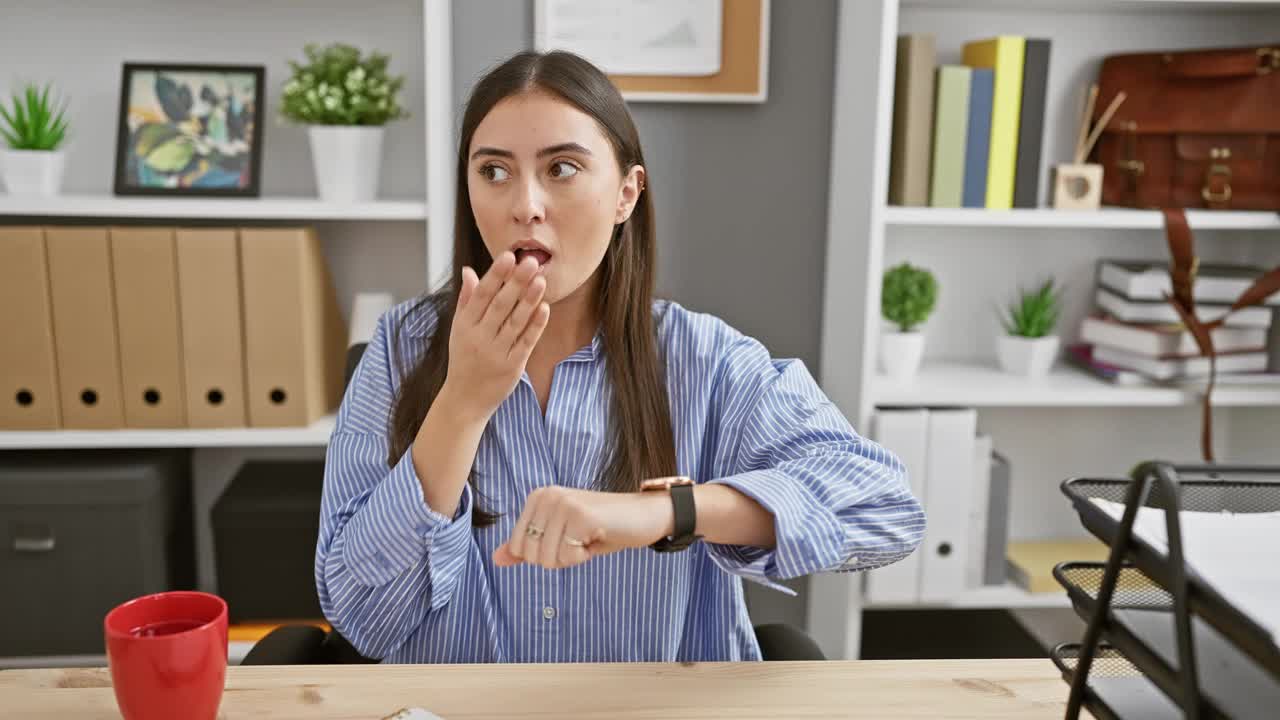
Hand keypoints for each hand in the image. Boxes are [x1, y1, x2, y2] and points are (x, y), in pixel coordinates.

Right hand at [444, 251, 549, 419]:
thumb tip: (470, 270)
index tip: (509, 256)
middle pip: (499, 305)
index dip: (495, 275)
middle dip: (515, 282)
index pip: (481, 295)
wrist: (465, 399)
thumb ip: (466, 300)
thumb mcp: (459, 329)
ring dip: (529, 300)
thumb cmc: (464, 359)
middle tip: (531, 262)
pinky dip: (536, 325)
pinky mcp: (512, 367)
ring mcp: (496, 353)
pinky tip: (545, 308)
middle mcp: (479, 338)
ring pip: (514, 322)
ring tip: (541, 280)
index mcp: (465, 325)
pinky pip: (526, 342)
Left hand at [493, 487, 671, 569]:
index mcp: (537, 497)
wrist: (645, 515)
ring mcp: (563, 503)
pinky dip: (583, 557)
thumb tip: (496, 560)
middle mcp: (546, 496)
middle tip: (581, 539)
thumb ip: (527, 546)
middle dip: (558, 558)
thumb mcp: (561, 537)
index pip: (518, 548)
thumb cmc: (603, 528)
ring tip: (589, 537)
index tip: (569, 538)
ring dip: (572, 557)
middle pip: (531, 555)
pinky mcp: (580, 516)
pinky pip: (567, 557)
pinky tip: (598, 537)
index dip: (546, 554)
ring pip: (548, 558)